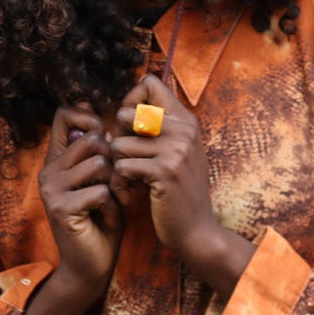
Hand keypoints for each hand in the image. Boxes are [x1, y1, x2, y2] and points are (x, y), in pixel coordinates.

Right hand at [38, 104, 124, 298]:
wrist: (91, 266)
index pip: (64, 114)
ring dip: (115, 186)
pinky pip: (101, 192)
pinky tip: (107, 219)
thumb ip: (101, 153)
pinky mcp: (60, 208)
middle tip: (115, 187)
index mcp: (57, 160)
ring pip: (99, 164)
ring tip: (112, 204)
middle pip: (92, 139)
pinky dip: (113, 207)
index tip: (108, 138)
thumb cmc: (102, 220)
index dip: (90, 116)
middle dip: (114, 162)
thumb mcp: (104, 180)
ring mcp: (51, 189)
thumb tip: (103, 119)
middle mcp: (49, 171)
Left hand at [109, 75, 215, 254]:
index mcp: (186, 120)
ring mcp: (175, 150)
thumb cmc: (178, 193)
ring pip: (119, 143)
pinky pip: (122, 166)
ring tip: (127, 181)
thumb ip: (157, 130)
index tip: (129, 127)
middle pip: (126, 113)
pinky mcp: (164, 172)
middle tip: (124, 160)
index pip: (149, 83)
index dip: (129, 100)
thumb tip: (121, 109)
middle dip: (117, 138)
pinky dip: (119, 183)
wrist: (196, 231)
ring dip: (116, 165)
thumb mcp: (175, 154)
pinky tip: (128, 193)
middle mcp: (183, 129)